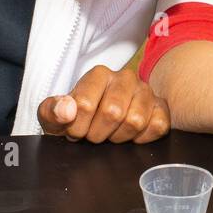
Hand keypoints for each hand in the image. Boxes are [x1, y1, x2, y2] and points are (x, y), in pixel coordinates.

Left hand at [38, 66, 169, 142]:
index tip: (75, 130)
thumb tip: (66, 111)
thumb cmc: (76, 118)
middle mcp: (125, 78)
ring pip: (136, 121)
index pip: (85, 104)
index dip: (77, 127)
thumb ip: (51, 111)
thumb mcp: (53, 115)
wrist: (97, 122)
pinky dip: (142, 138)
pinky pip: (158, 126)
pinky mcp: (161, 107)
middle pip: (113, 113)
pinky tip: (130, 136)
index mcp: (99, 74)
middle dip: (98, 133)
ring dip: (119, 137)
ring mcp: (146, 92)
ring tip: (111, 133)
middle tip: (93, 134)